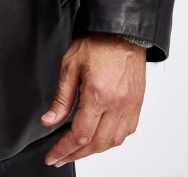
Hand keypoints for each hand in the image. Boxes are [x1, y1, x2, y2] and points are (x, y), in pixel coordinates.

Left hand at [40, 33, 145, 166]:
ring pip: (112, 142)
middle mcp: (116, 104)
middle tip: (62, 156)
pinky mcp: (137, 105)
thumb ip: (61, 97)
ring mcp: (130, 107)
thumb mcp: (70, 65)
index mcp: (97, 94)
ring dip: (94, 150)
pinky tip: (100, 139)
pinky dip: (111, 141)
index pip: (80, 134)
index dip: (64, 150)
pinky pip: (125, 133)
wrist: (121, 32)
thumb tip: (50, 120)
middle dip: (76, 154)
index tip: (54, 157)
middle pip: (96, 144)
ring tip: (77, 150)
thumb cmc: (97, 43)